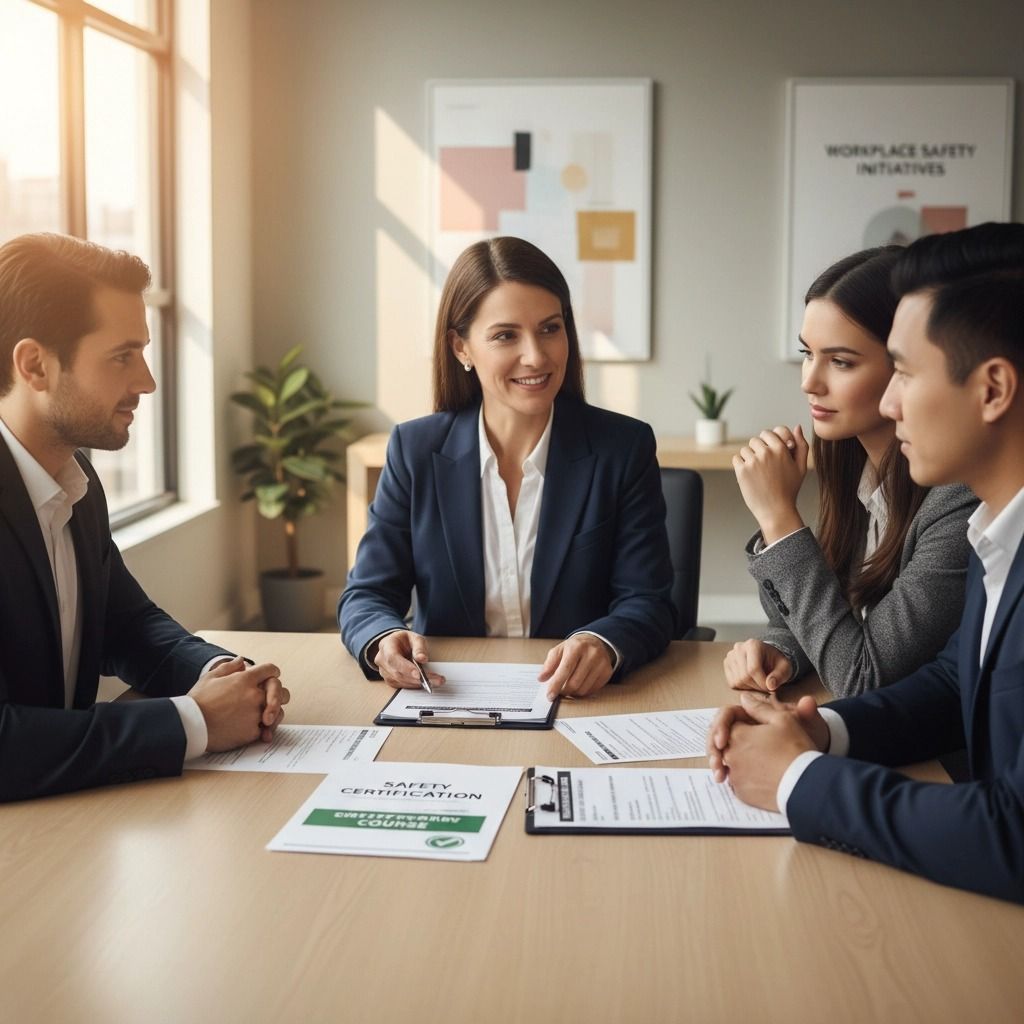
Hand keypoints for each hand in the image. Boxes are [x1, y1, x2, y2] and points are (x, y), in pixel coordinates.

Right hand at [190, 657, 290, 751]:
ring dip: (272, 714)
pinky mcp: (252, 732)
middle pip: (279, 691)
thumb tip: (241, 660)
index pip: (270, 670)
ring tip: (264, 718)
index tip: (272, 675)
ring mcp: (254, 714)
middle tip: (274, 700)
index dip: (272, 672)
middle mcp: (254, 695)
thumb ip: (229, 667)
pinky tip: (251, 729)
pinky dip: (260, 730)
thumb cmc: (197, 701)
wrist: (190, 725)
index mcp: (245, 679)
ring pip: (277, 713)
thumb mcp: (210, 678)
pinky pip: (264, 729)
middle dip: (278, 694)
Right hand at [372, 630, 444, 689]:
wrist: (396, 645)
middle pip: (397, 673)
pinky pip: (401, 685)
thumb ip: (419, 647)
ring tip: (435, 681)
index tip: (419, 674)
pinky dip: (414, 685)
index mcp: (386, 645)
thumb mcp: (415, 638)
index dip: (405, 668)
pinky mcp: (389, 679)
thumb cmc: (404, 641)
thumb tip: (422, 658)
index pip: (393, 658)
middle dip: (417, 678)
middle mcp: (382, 659)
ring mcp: (384, 671)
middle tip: (435, 679)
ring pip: (399, 681)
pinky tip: (425, 682)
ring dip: (417, 683)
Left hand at [538, 634, 614, 699]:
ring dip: (573, 693)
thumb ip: (549, 664)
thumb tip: (541, 678)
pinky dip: (583, 691)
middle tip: (559, 691)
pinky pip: (592, 690)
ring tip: (569, 686)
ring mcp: (601, 663)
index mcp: (576, 647)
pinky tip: (580, 684)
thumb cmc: (574, 648)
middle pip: (574, 682)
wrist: (594, 641)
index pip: (565, 670)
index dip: (556, 685)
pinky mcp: (607, 671)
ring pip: (583, 689)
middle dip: (564, 691)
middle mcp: (591, 654)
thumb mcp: (559, 650)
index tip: (550, 695)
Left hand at [707, 693, 829, 808]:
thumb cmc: (795, 749)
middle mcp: (729, 756)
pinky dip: (745, 778)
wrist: (806, 785)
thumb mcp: (782, 720)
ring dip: (740, 760)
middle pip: (726, 744)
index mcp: (737, 735)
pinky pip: (737, 783)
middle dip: (738, 742)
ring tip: (761, 762)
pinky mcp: (741, 794)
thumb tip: (744, 698)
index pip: (728, 724)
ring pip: (731, 764)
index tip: (752, 727)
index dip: (741, 723)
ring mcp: (734, 777)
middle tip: (757, 745)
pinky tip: (762, 777)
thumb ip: (759, 708)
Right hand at [723, 639, 792, 692]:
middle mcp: (739, 648)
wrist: (767, 656)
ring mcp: (731, 656)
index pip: (753, 669)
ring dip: (750, 687)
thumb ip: (780, 676)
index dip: (762, 683)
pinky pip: (732, 682)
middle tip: (766, 687)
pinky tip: (751, 681)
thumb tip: (770, 685)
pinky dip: (743, 686)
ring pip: (738, 681)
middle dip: (757, 686)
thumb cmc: (776, 662)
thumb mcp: (785, 667)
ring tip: (759, 682)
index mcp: (753, 645)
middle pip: (744, 676)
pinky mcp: (726, 664)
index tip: (771, 688)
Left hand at [732, 424, 808, 543]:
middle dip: (759, 450)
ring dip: (750, 458)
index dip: (770, 441)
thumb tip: (797, 426)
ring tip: (759, 473)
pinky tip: (750, 475)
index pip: (770, 432)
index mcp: (781, 449)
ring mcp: (753, 461)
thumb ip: (802, 445)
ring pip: (746, 449)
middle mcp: (766, 452)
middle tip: (766, 466)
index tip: (772, 451)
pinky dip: (740, 465)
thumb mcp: (801, 467)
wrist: (776, 510)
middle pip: (756, 440)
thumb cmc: (789, 489)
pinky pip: (737, 458)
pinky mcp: (742, 470)